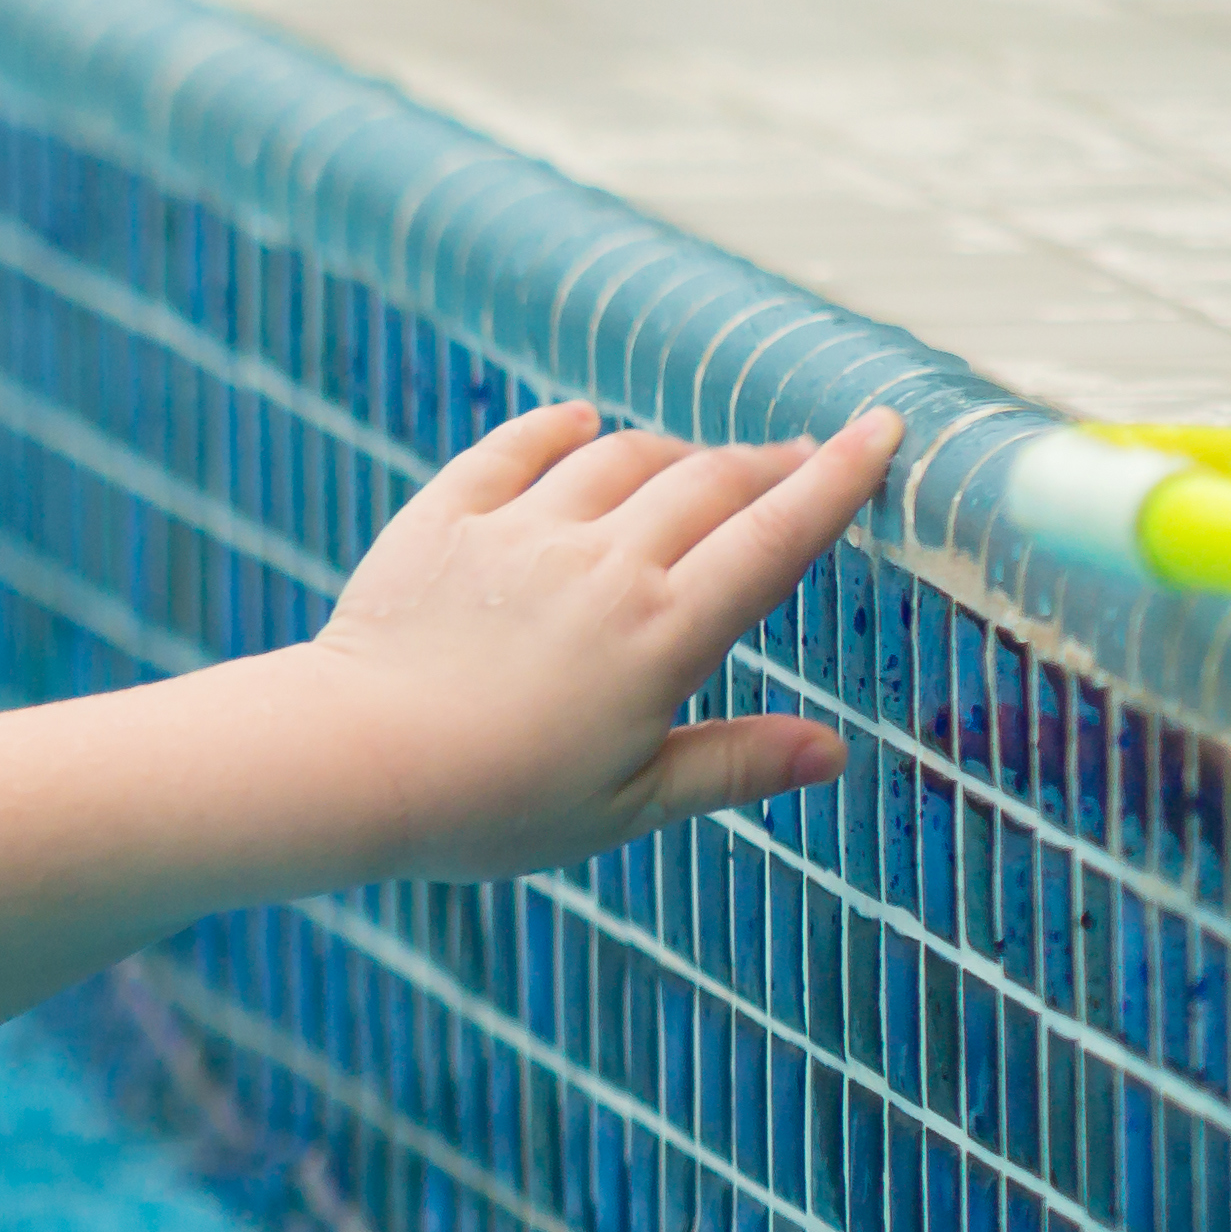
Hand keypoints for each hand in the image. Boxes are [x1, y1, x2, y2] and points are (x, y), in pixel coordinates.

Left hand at [297, 398, 898, 880]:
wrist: (348, 762)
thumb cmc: (491, 804)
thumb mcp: (627, 807)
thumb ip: (733, 767)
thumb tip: (834, 753)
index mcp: (661, 635)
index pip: (775, 538)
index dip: (837, 480)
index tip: (882, 431)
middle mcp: (600, 564)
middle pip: (710, 483)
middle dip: (768, 463)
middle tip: (797, 460)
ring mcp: (518, 532)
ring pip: (621, 456)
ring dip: (672, 452)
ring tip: (696, 465)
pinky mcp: (441, 519)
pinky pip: (513, 449)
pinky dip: (557, 429)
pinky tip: (579, 424)